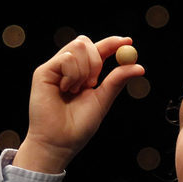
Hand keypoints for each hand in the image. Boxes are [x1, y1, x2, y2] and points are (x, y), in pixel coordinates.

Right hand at [13, 35, 144, 172]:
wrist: (60, 141)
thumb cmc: (79, 125)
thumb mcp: (103, 99)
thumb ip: (117, 81)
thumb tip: (139, 66)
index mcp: (84, 74)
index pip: (98, 50)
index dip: (112, 43)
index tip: (128, 41)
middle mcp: (68, 68)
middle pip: (86, 42)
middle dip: (97, 60)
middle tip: (94, 82)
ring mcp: (55, 68)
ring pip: (78, 46)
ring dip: (84, 70)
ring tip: (75, 91)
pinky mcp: (44, 71)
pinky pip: (66, 57)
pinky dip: (73, 74)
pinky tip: (66, 90)